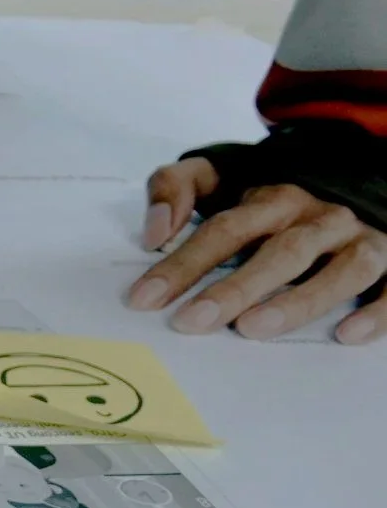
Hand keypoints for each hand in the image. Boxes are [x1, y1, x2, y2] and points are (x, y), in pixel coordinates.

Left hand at [127, 157, 386, 342]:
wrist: (353, 172)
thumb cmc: (271, 194)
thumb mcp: (219, 175)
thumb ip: (175, 186)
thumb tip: (153, 230)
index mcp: (273, 198)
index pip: (225, 230)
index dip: (183, 264)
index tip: (145, 298)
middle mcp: (320, 217)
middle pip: (280, 252)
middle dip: (234, 288)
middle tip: (191, 321)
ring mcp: (362, 239)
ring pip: (341, 269)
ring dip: (299, 300)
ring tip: (252, 329)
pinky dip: (377, 311)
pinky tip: (348, 334)